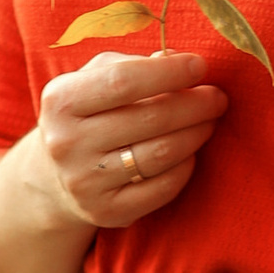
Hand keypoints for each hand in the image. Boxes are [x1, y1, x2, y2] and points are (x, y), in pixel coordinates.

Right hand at [31, 46, 227, 232]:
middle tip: (217, 98)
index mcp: (61, 100)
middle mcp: (67, 143)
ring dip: (196, 133)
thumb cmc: (87, 114)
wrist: (56, 176)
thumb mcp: (93, 79)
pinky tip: (189, 152)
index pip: (124, 80)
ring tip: (209, 121)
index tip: (199, 66)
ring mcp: (85, 182)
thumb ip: (131, 64)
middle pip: (150, 118)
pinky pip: (164, 187)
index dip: (169, 72)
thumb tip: (176, 60)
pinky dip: (186, 166)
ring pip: (161, 153)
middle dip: (195, 104)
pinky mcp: (106, 212)